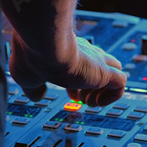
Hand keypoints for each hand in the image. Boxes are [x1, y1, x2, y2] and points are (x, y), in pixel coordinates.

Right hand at [9, 34, 126, 106]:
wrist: (43, 44)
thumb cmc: (32, 55)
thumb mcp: (26, 75)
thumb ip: (33, 87)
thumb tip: (37, 96)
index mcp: (68, 49)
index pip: (82, 62)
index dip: (77, 81)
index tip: (69, 92)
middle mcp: (85, 52)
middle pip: (101, 65)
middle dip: (91, 85)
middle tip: (77, 96)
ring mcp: (97, 61)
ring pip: (114, 72)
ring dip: (102, 92)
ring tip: (87, 101)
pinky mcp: (105, 72)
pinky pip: (120, 85)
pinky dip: (110, 98)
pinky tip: (93, 102)